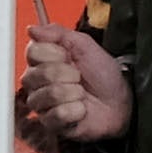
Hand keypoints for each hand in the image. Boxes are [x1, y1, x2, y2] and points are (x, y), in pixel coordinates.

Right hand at [18, 24, 129, 146]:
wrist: (119, 101)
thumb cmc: (102, 74)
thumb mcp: (84, 45)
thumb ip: (57, 33)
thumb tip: (32, 29)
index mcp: (41, 60)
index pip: (33, 52)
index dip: (55, 54)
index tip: (69, 57)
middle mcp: (36, 82)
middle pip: (40, 74)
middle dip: (68, 74)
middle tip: (79, 77)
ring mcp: (42, 103)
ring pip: (50, 94)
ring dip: (74, 93)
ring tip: (81, 94)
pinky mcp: (50, 123)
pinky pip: (58, 114)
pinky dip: (77, 110)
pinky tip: (81, 109)